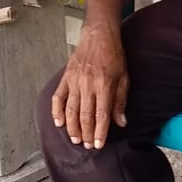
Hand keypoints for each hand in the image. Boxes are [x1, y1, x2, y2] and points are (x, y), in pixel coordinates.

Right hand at [50, 24, 127, 149]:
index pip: (101, 115)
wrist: (98, 36)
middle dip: (86, 134)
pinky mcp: (66, 77)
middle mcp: (88, 84)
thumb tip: (121, 122)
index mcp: (104, 85)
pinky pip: (59, 97)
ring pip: (71, 110)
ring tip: (75, 139)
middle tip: (87, 146)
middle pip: (85, 116)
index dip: (100, 132)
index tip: (98, 145)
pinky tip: (59, 122)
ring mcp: (74, 81)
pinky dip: (57, 111)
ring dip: (72, 127)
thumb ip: (120, 101)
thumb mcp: (124, 77)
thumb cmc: (113, 56)